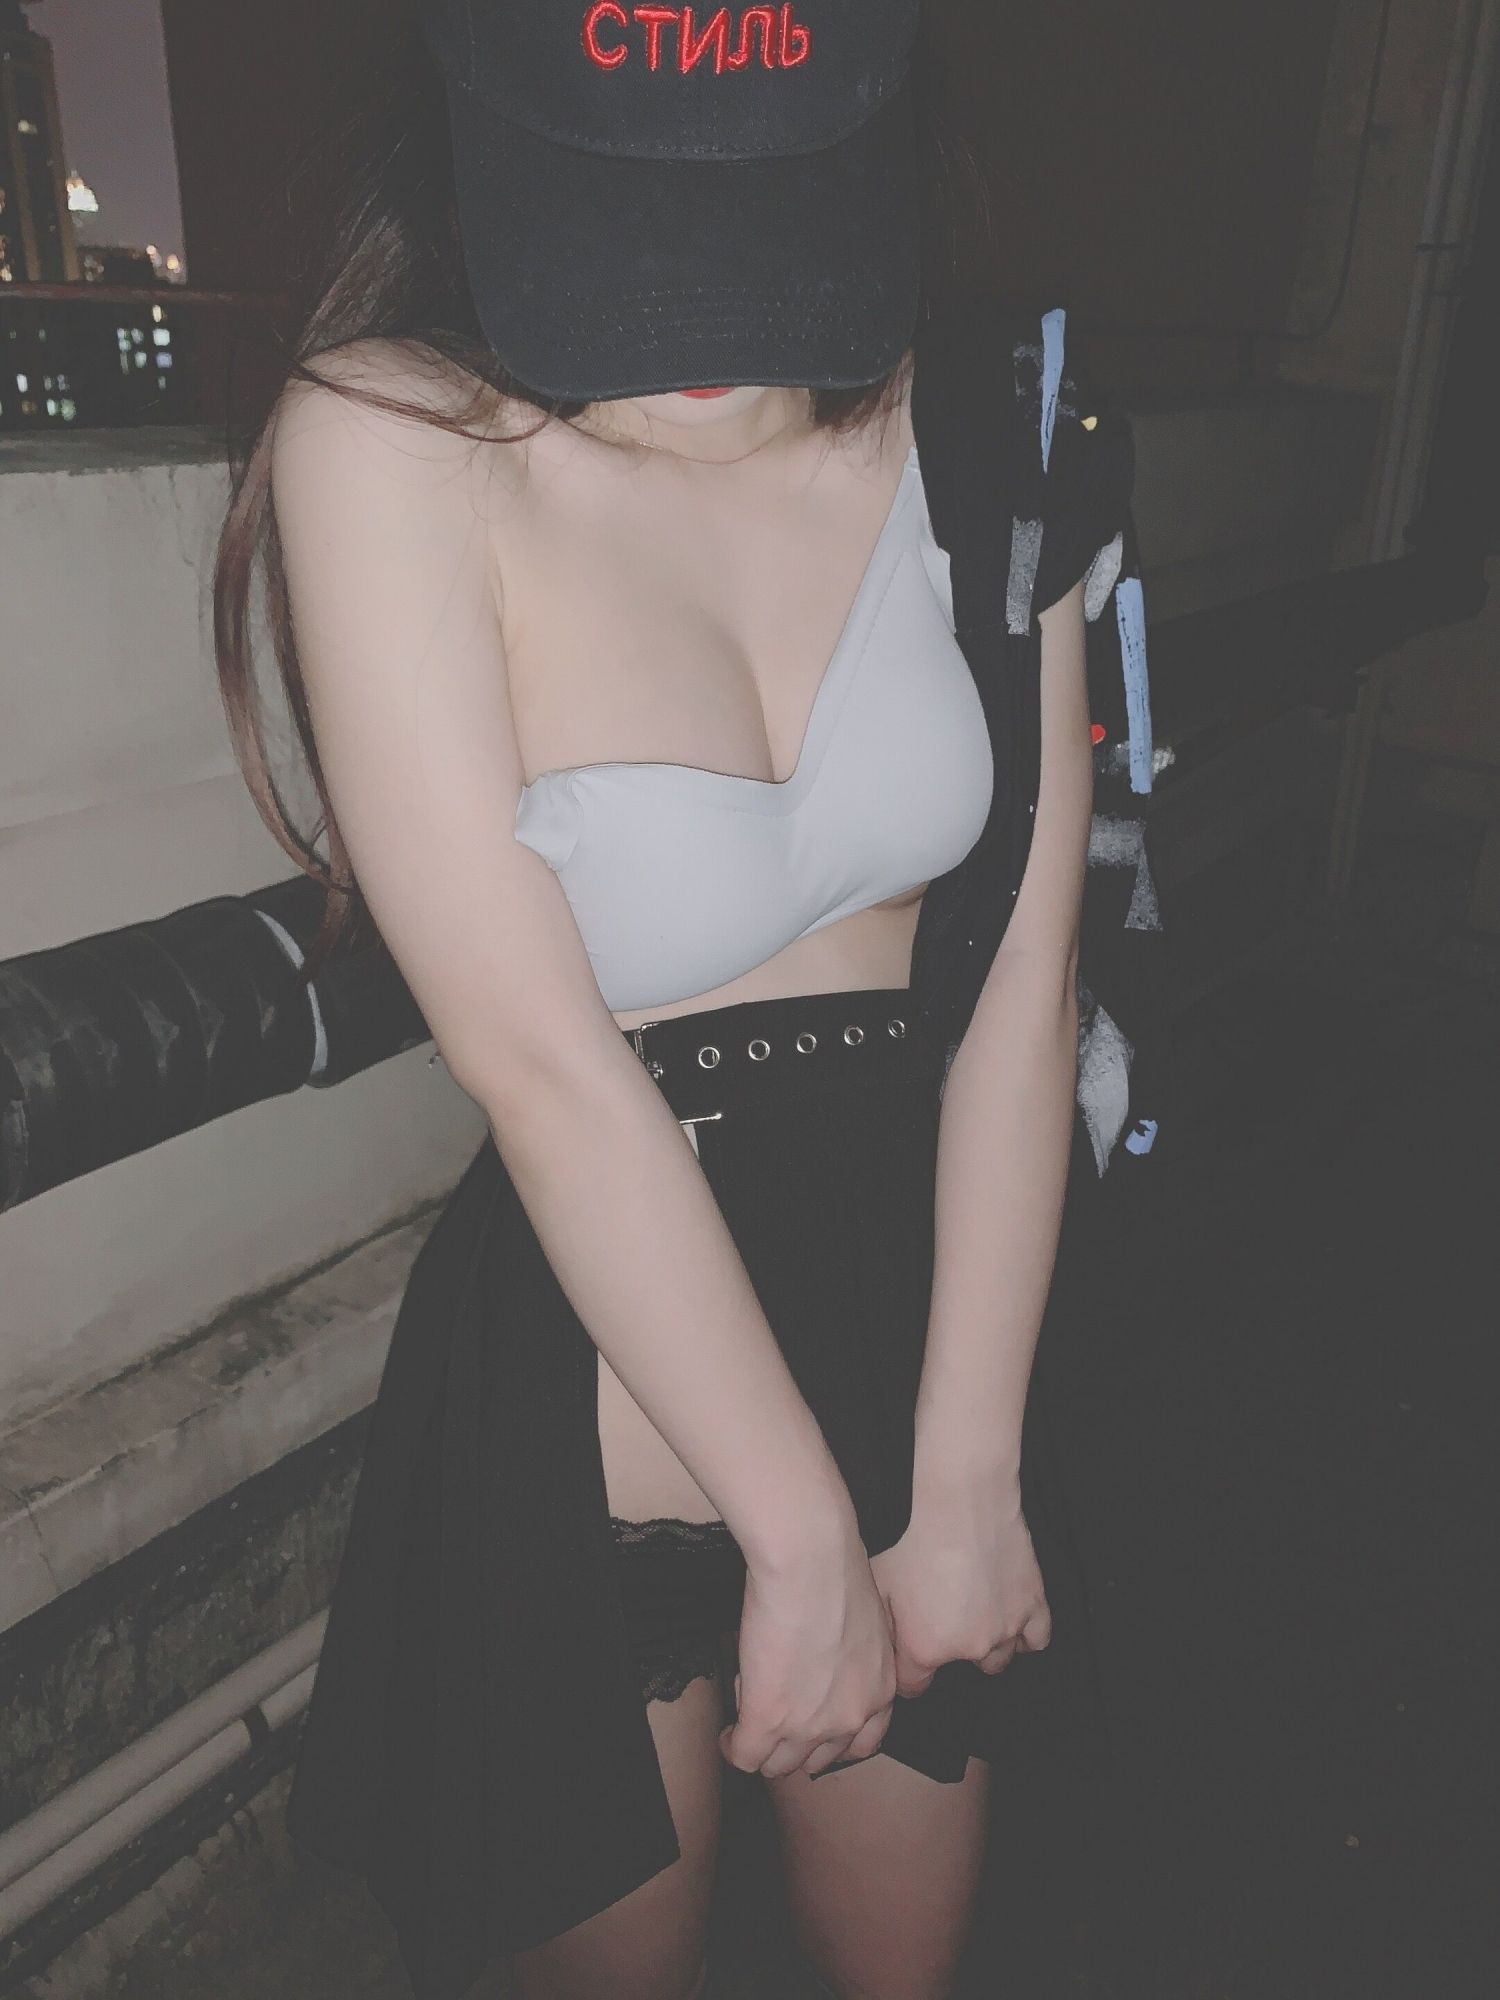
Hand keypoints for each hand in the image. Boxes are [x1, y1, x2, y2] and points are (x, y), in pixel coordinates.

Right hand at [719, 1535, 896, 1778]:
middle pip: (817, 1760)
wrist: (811, 1561)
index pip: (861, 1744)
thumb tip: (827, 1656)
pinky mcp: (768, 1720)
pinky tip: (728, 1732)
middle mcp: (851, 1717)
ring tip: (749, 1714)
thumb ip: (852, 1655)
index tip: (813, 1724)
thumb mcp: (863, 1623)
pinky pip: (744, 1755)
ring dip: (763, 1746)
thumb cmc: (835, 1570)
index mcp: (879, 1690)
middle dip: (795, 1742)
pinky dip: (733, 1746)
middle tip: (776, 1712)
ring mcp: (809, 1725)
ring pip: (779, 1765)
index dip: (831, 1738)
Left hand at [868, 1488, 1050, 1697]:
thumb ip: (880, 1620)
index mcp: (925, 1648)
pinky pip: (1037, 1639)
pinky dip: (1027, 1633)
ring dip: (990, 1644)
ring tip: (979, 1619)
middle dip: (956, 1651)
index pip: (915, 1685)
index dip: (911, 1672)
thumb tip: (875, 1640)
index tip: (912, 1661)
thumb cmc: (916, 1541)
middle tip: (949, 1624)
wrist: (963, 1510)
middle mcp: (968, 1648)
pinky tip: (1014, 1619)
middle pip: (965, 1670)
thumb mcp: (881, 1581)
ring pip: (1001, 1658)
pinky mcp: (1033, 1608)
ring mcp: (1005, 1631)